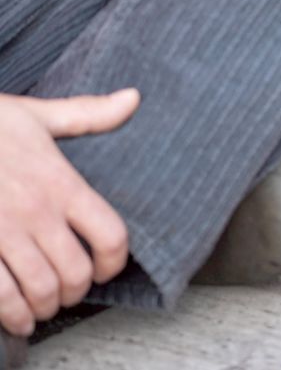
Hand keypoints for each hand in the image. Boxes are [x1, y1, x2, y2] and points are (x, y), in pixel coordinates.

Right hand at [0, 90, 136, 336]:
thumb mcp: (36, 115)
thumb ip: (88, 114)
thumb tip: (133, 98)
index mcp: (61, 183)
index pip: (111, 235)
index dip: (115, 262)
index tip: (106, 269)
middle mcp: (37, 212)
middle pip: (76, 272)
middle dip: (76, 291)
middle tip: (69, 292)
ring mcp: (2, 232)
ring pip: (40, 289)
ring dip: (46, 306)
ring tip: (43, 307)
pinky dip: (12, 314)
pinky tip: (15, 317)